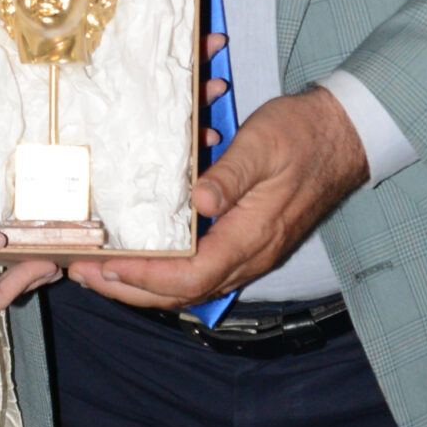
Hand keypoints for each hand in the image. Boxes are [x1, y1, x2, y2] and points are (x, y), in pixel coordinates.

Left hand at [67, 86, 368, 311]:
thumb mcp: (263, 145)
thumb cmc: (304, 135)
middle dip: (130, 290)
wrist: (343, 134)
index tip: (106, 267)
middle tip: (83, 275)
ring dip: (143, 285)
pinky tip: (141, 257)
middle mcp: (249, 254)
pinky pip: (200, 270)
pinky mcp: (246, 241)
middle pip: (182, 292)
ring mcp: (249, 251)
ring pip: (189, 285)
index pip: (190, 276)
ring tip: (101, 272)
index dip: (145, 277)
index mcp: (251, 236)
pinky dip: (165, 271)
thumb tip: (199, 200)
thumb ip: (230, 175)